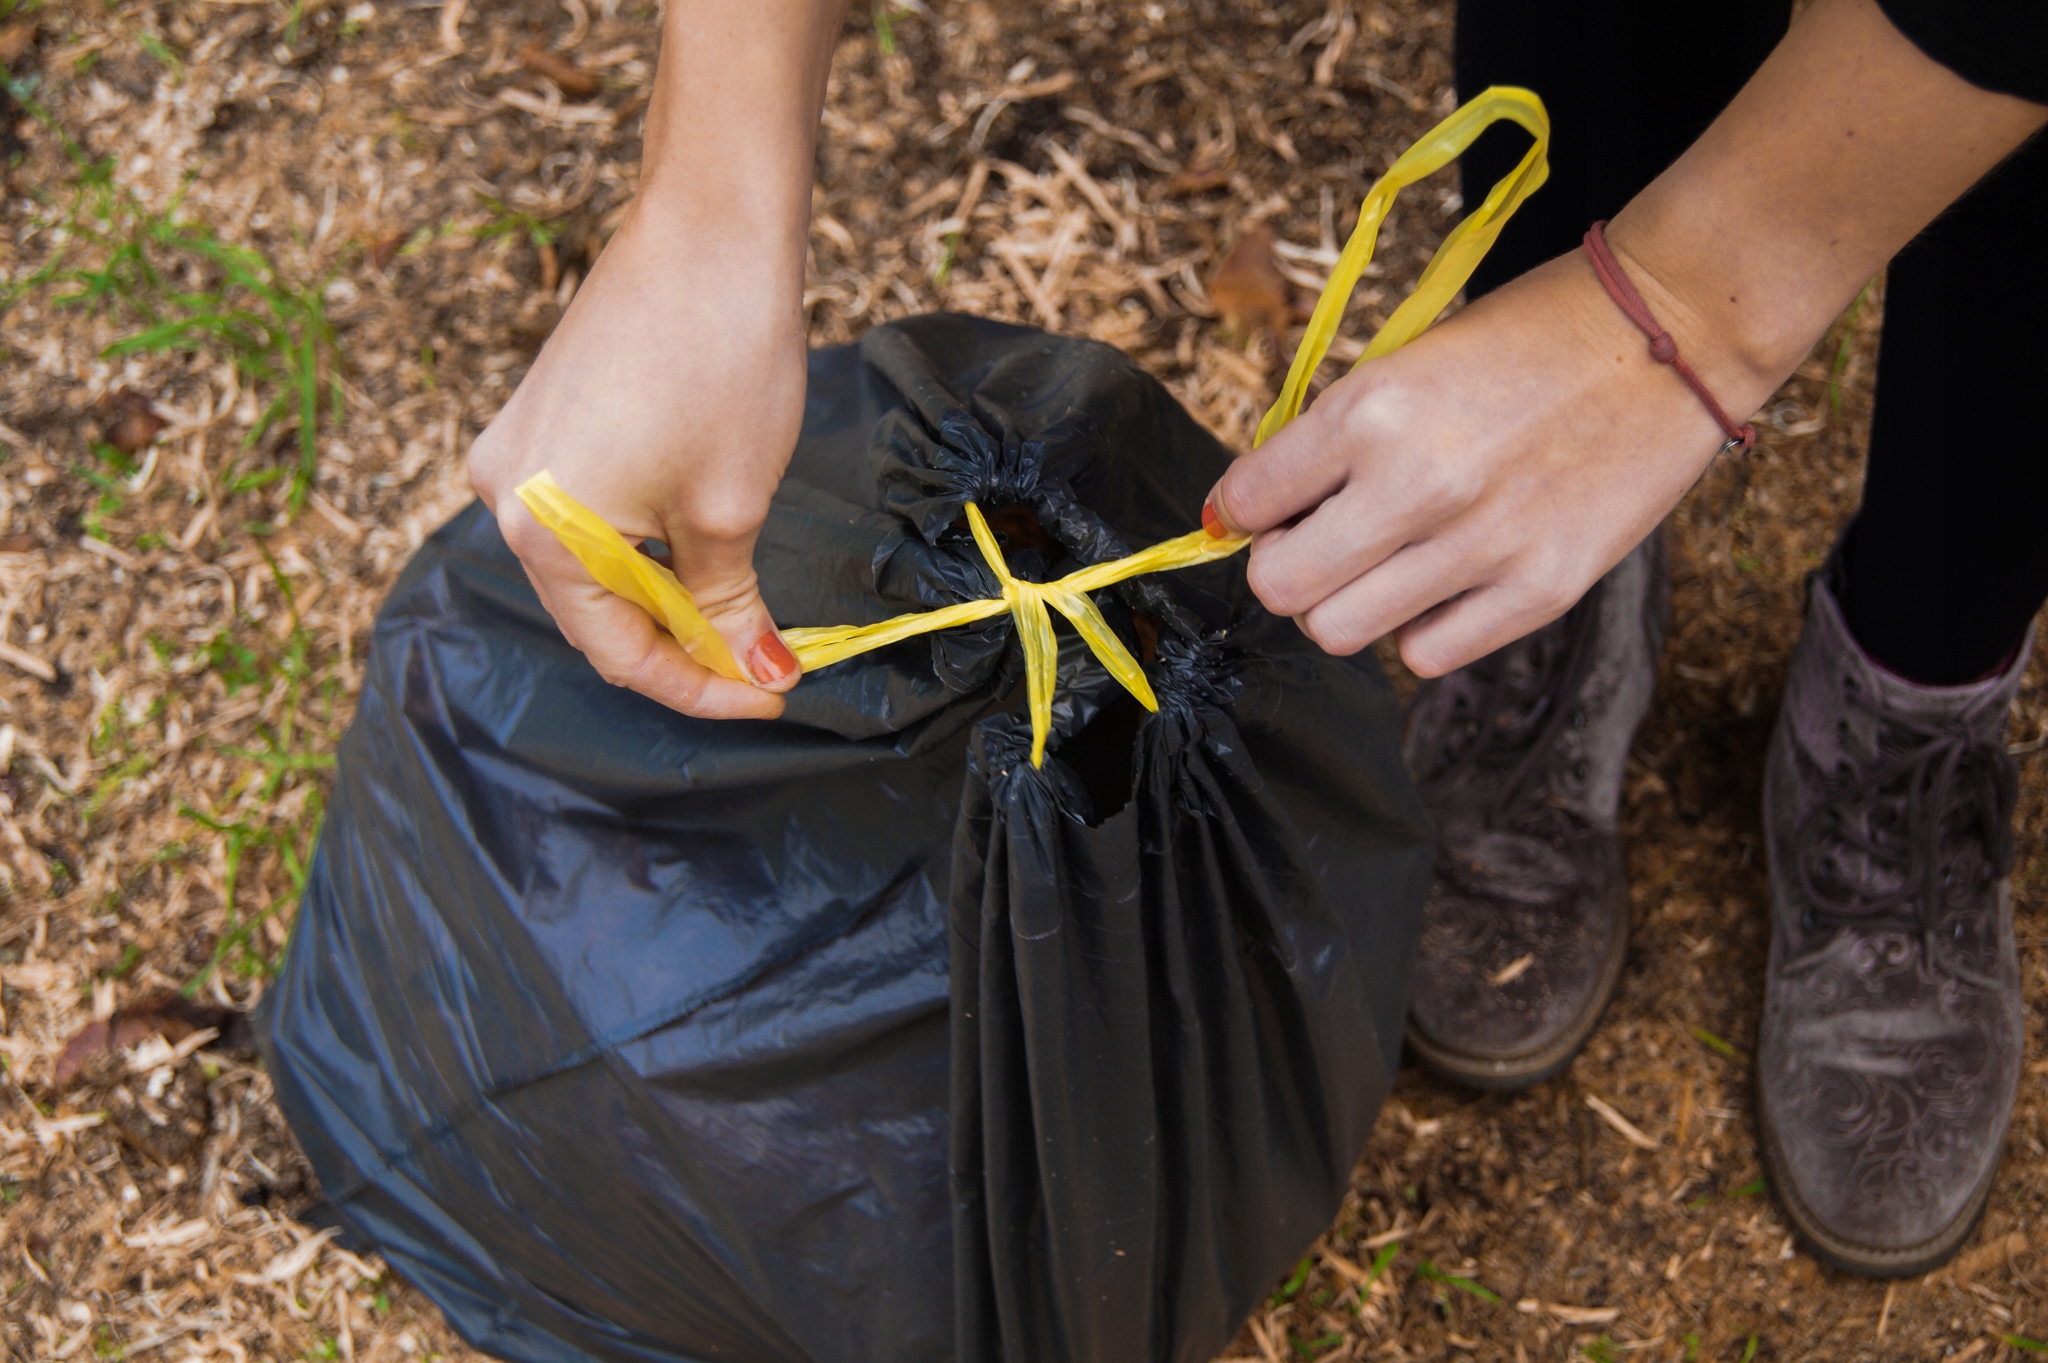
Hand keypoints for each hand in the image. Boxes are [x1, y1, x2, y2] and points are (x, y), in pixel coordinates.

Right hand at [468, 209, 806, 719]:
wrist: (710, 231)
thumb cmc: (721, 364)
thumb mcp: (731, 507)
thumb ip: (730, 604)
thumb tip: (755, 667)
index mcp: (540, 530)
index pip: (618, 651)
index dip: (698, 686)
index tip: (769, 695)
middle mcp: (503, 493)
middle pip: (597, 613)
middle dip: (682, 647)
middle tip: (762, 666)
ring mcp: (517, 451)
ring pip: (594, 564)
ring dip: (665, 598)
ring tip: (742, 615)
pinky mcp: (543, 416)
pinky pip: (589, 513)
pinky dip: (646, 544)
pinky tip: (701, 550)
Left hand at [1207, 0, 2044, 678]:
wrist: (1673, 331)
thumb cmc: (1532, 334)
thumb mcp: (1408, 359)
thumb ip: (1334, 435)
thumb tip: (1256, 506)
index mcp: (1371, 410)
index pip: (1247, 502)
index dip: (1243, 511)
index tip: (1259, 510)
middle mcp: (1416, 485)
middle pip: (1280, 588)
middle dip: (1284, 566)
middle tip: (1315, 543)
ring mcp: (1479, 546)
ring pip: (1340, 632)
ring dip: (1346, 602)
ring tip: (1382, 563)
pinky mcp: (1539, 590)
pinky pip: (1426, 655)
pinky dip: (1419, 629)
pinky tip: (1443, 583)